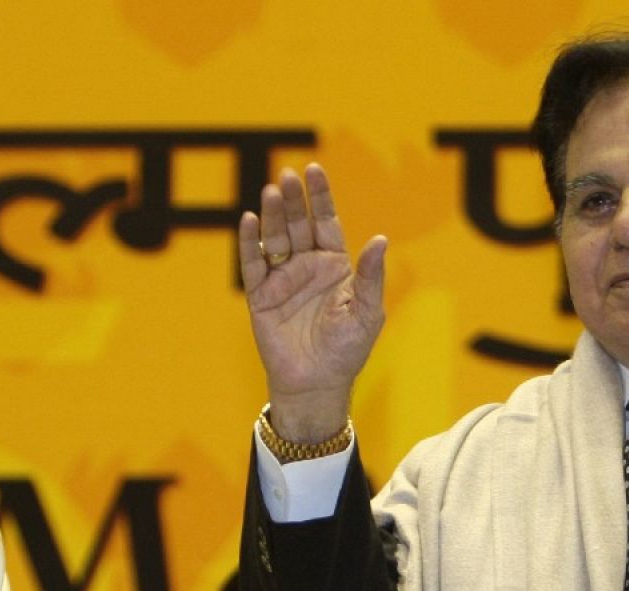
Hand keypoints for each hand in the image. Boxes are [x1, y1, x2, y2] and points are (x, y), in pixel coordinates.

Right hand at [240, 163, 387, 441]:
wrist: (318, 383)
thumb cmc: (348, 349)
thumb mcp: (366, 311)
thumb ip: (369, 275)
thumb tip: (380, 238)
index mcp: (334, 265)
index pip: (325, 222)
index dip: (319, 197)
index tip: (313, 170)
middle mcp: (306, 267)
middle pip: (298, 224)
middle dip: (292, 200)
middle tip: (286, 176)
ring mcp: (282, 280)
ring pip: (274, 239)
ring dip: (272, 215)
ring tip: (269, 192)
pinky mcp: (261, 296)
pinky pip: (253, 264)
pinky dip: (250, 243)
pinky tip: (249, 221)